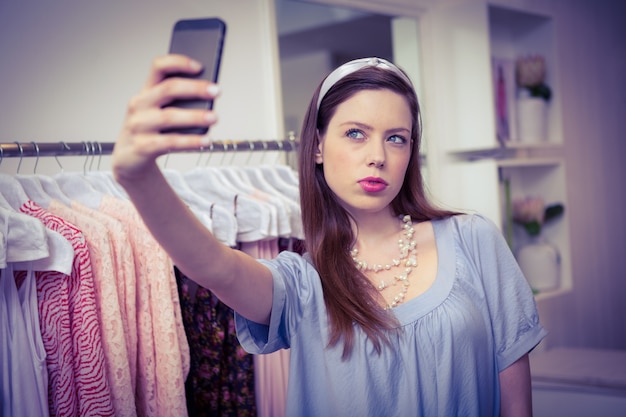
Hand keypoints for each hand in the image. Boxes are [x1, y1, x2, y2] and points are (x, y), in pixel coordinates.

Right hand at [112, 54, 219, 182]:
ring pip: (170, 116)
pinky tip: (206, 141)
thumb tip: (208, 97)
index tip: (200, 66)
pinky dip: (190, 141)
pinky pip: (170, 142)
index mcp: (146, 91)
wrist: (129, 160)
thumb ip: (178, 103)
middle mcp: (140, 105)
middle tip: (216, 91)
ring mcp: (139, 126)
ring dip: (195, 116)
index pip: (159, 67)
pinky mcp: (142, 147)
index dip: (179, 62)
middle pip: (168, 89)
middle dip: (195, 88)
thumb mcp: (159, 112)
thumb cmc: (151, 131)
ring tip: (214, 117)